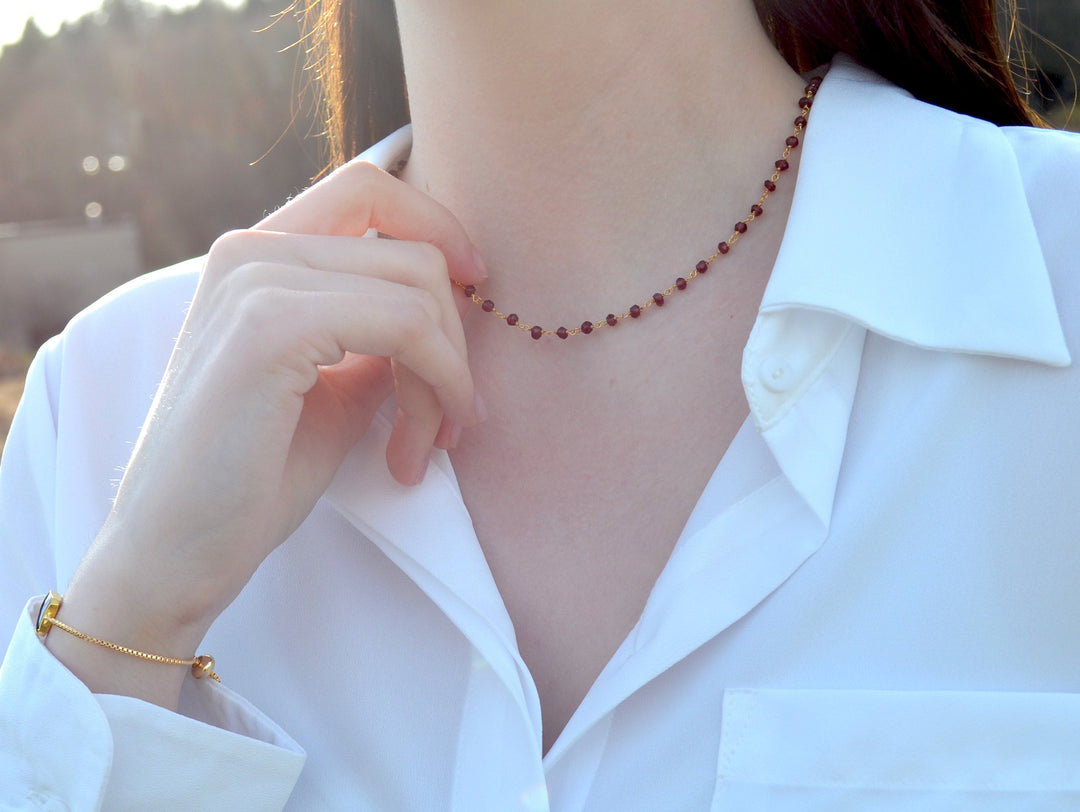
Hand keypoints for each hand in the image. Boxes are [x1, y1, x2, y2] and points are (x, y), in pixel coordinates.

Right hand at [48, 161, 486, 706]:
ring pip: (419, 290)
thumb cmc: (251, 478)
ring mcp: (255, 281)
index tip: (476, 287)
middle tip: (453, 422)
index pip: (369, 191)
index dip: (438, 227)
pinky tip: (415, 449)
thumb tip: (451, 311)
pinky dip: (437, 384)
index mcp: (257, 257)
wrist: (175, 554)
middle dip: (455, 344)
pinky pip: (406, 327)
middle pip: (413, 251)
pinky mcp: (269, 325)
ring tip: (427, 446)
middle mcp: (250, 251)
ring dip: (448, 377)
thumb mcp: (332, 386)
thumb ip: (378, 334)